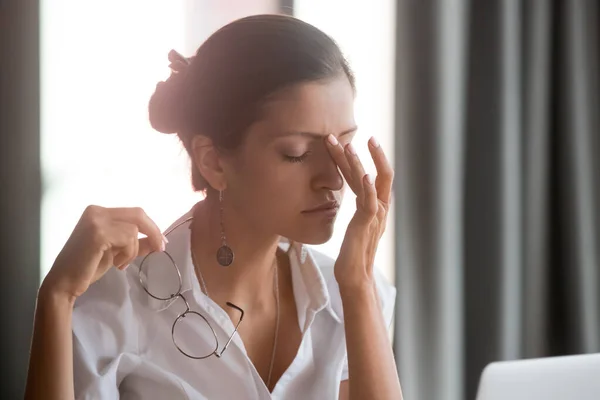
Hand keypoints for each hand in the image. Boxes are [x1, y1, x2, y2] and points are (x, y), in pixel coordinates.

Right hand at [41, 206, 165, 300]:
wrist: (64, 283)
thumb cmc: (87, 267)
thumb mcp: (116, 251)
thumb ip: (136, 243)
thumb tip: (159, 240)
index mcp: (99, 212)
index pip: (134, 213)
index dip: (152, 226)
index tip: (161, 242)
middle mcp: (96, 211)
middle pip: (138, 214)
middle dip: (154, 232)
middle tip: (160, 249)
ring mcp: (96, 220)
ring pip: (134, 230)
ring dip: (133, 250)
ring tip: (120, 263)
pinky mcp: (98, 232)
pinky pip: (128, 239)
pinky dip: (128, 254)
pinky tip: (116, 264)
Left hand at [325, 135, 392, 290]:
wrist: (355, 276)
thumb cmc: (352, 253)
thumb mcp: (353, 225)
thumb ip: (355, 209)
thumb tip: (346, 197)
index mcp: (374, 206)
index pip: (366, 176)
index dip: (355, 159)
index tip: (342, 142)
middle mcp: (378, 207)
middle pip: (376, 173)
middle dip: (364, 153)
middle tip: (349, 134)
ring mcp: (374, 215)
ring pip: (371, 183)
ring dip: (359, 163)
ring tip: (349, 146)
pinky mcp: (367, 224)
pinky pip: (370, 203)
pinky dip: (368, 188)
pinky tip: (364, 174)